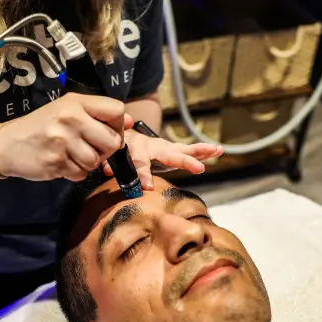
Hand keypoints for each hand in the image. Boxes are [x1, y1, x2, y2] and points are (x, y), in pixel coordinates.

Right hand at [0, 93, 132, 181]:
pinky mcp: (56, 162)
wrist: (7, 144)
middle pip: (112, 140)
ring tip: (72, 155)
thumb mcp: (66, 110)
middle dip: (105, 149)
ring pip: (96, 161)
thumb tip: (130, 122)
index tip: (106, 130)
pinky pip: (80, 174)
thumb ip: (97, 114)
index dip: (118, 125)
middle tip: (90, 148)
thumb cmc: (41, 127)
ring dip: (88, 163)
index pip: (117, 111)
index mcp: (75, 102)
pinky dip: (74, 172)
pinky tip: (61, 163)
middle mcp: (70, 118)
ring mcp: (62, 141)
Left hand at [104, 130, 223, 189]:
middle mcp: (153, 146)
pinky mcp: (172, 150)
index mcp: (136, 148)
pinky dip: (203, 151)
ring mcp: (165, 147)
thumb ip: (110, 162)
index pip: (140, 162)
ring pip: (184, 150)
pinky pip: (189, 151)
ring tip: (216, 151)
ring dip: (200, 152)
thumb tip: (103, 168)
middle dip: (184, 161)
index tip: (146, 187)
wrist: (122, 134)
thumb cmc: (117, 149)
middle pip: (170, 154)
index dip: (142, 174)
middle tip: (198, 169)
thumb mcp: (111, 156)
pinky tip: (218, 150)